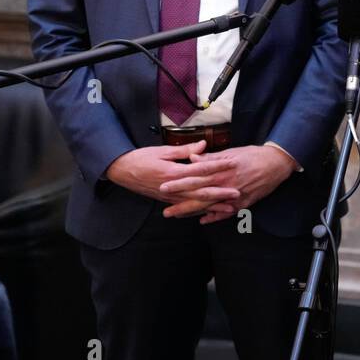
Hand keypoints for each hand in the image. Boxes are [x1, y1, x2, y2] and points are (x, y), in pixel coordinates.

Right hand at [105, 141, 240, 212]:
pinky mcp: (167, 201)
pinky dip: (200, 212)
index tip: (233, 164)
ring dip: (214, 206)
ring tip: (230, 207)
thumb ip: (184, 150)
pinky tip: (210, 214)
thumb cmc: (141, 158)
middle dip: (221, 193)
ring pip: (196, 204)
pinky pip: (186, 208)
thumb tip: (204, 145)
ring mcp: (170, 197)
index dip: (218, 167)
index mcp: (174, 172)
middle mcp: (173, 187)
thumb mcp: (162, 151)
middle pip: (201, 191)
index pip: (201, 169)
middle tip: (238, 192)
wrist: (121, 171)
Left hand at [158, 144, 296, 222]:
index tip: (164, 186)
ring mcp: (235, 195)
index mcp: (222, 169)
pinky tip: (202, 221)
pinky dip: (214, 217)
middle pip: (199, 194)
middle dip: (181, 202)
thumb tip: (192, 158)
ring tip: (177, 215)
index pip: (196, 176)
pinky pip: (226, 212)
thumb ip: (211, 158)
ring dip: (193, 212)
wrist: (276, 163)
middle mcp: (227, 184)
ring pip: (210, 206)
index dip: (179, 182)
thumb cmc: (253, 155)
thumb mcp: (231, 153)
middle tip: (164, 210)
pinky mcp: (243, 203)